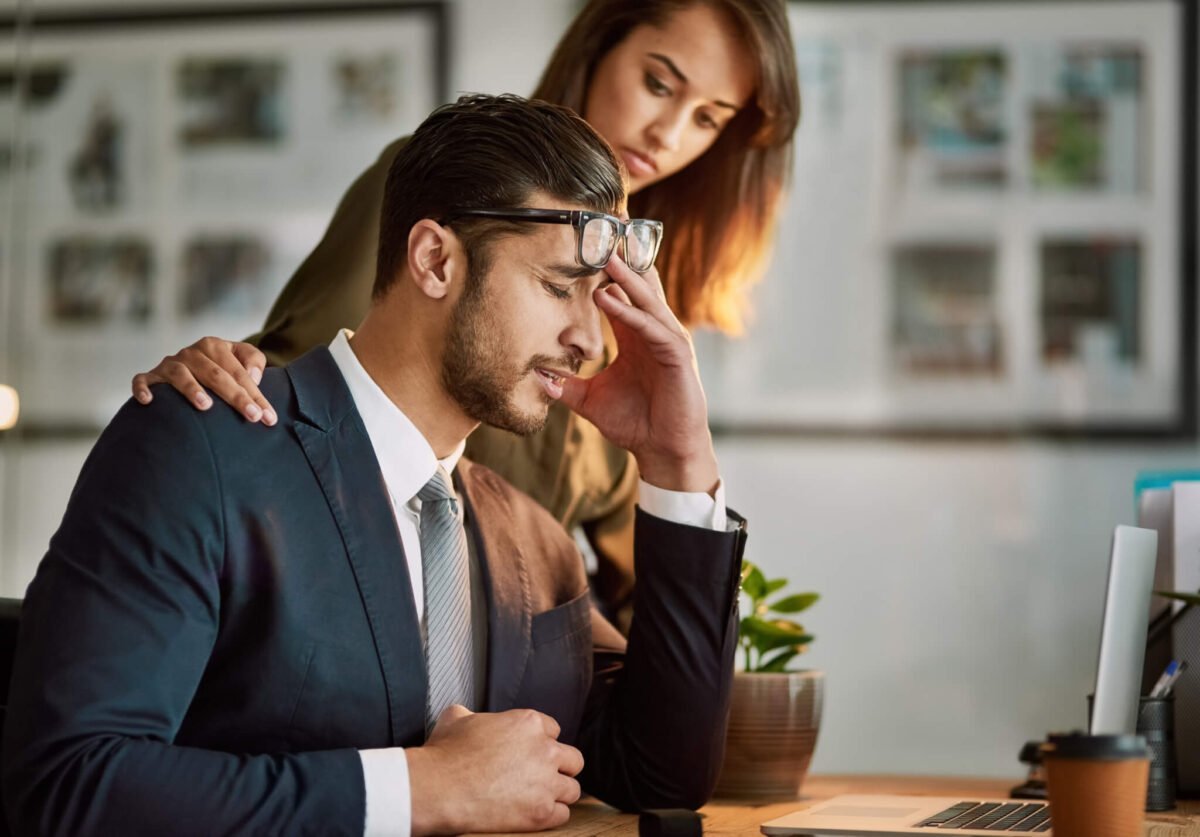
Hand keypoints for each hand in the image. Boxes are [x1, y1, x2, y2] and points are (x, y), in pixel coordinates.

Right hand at [131, 337, 275, 424]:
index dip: (256, 395)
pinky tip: (149, 401)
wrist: (190, 364)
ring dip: (192, 389)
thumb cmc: (221, 367)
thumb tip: (254, 377)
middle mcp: (191, 353)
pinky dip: (143, 389)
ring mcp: (169, 365)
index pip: (239, 372)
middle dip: (236, 397)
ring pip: (180, 375)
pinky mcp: (150, 376)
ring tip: (206, 406)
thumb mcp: (240, 357)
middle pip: (216, 375)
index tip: (268, 417)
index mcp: (215, 346)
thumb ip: (253, 360)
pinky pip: (142, 381)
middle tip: (252, 416)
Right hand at [406, 706, 582, 835]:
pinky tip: (536, 813)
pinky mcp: (541, 812)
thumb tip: (466, 715)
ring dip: (558, 793)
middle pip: (573, 759)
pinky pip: (562, 814)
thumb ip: (470, 713)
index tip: (531, 753)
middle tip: (543, 776)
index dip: (542, 742)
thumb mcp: (456, 718)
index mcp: (528, 723)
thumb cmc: (444, 754)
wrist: (438, 788)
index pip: (554, 730)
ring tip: (541, 798)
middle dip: (560, 768)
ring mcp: (545, 782)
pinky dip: (551, 815)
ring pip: (572, 789)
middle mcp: (544, 750)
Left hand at [557, 256, 718, 493]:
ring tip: (605, 254)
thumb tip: (537, 377)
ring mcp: (667, 340)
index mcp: (635, 334)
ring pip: (646, 299)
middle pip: (637, 284)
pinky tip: (609, 298)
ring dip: (625, 276)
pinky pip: (651, 327)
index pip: (619, 292)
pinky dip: (630, 312)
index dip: (603, 270)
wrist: (663, 451)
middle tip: (600, 229)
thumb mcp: (590, 401)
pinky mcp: (677, 355)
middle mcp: (653, 330)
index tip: (582, 246)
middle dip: (620, 258)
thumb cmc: (634, 423)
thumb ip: (566, 386)